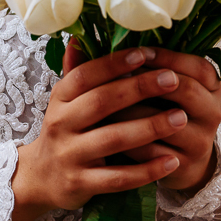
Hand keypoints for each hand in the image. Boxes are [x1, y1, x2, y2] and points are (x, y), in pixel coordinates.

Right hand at [11, 46, 187, 220]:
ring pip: (113, 139)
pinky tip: (172, 160)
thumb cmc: (64, 130)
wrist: (40, 177)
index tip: (146, 53)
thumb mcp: (66, 100)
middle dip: (140, 88)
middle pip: (102, 102)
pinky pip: (118, 177)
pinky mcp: (81, 183)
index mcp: (60, 98)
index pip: (86, 75)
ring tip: (181, 117)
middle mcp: (61, 123)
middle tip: (173, 79)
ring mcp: (70, 154)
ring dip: (150, 127)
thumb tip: (81, 37)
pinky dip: (146, 170)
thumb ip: (78, 72)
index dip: (115, 63)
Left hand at [108, 47, 220, 192]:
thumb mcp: (158, 85)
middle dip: (149, 81)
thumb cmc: (159, 109)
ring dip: (132, 111)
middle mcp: (212, 111)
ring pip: (165, 122)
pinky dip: (127, 140)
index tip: (138, 53)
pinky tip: (106, 132)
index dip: (168, 57)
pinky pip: (152, 151)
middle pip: (187, 90)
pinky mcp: (184, 165)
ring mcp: (201, 141)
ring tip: (103, 104)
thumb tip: (79, 38)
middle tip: (118, 76)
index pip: (198, 66)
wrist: (176, 158)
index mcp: (211, 85)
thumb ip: (134, 61)